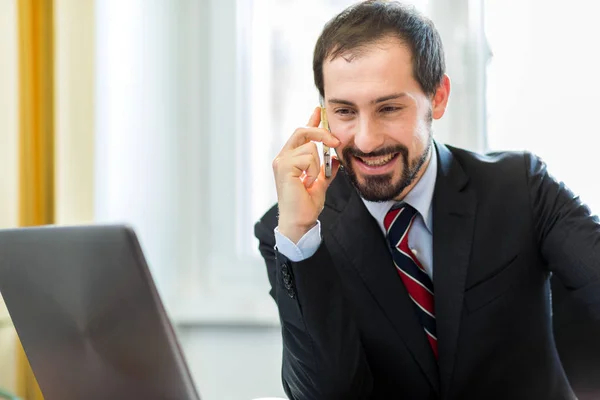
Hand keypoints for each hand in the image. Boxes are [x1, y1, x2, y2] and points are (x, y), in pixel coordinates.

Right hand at [273, 107, 340, 242]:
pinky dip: (313, 170)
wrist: (300, 221)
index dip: (311, 121)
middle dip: (321, 133)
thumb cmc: (306, 206)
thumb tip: (335, 157)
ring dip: (317, 164)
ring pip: (309, 147)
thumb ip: (326, 168)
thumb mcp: (321, 182)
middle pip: (302, 131)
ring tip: (310, 181)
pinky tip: (306, 182)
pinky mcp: (284, 167)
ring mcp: (281, 161)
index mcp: (290, 159)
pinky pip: (308, 157)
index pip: (301, 135)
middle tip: (336, 141)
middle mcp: (283, 157)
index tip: (319, 110)